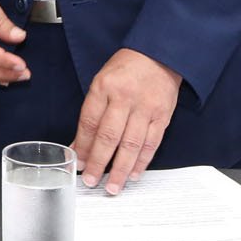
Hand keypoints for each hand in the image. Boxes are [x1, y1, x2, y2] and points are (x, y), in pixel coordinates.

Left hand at [70, 48, 180, 194]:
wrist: (159, 53)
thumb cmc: (126, 68)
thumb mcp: (102, 81)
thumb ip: (92, 112)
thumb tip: (80, 143)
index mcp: (104, 86)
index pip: (89, 122)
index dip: (83, 146)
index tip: (77, 163)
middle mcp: (124, 97)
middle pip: (108, 136)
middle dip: (99, 162)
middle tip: (91, 181)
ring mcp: (145, 107)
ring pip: (131, 144)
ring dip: (121, 169)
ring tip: (113, 186)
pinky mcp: (162, 115)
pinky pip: (151, 143)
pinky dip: (142, 161)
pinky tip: (133, 174)